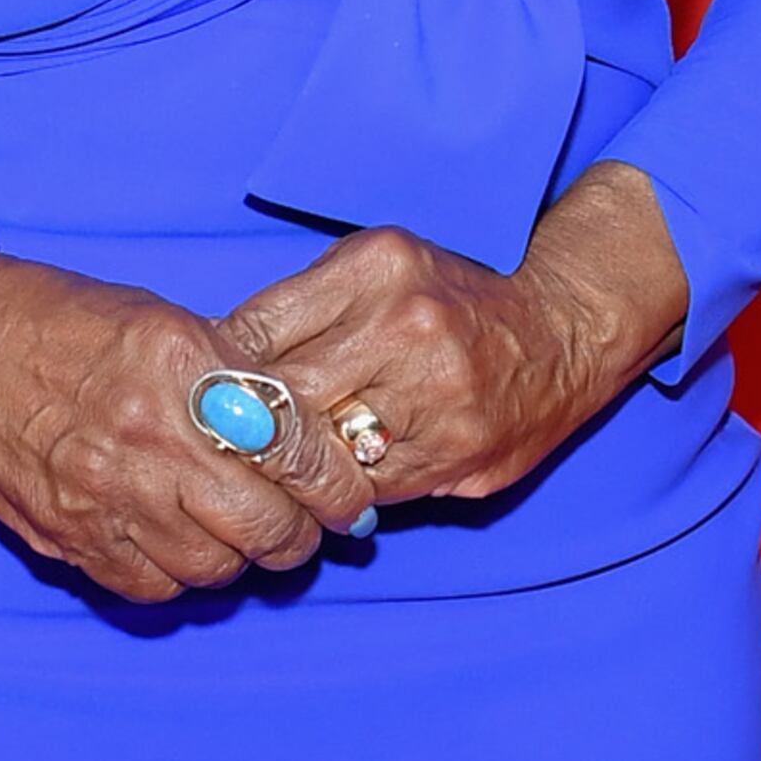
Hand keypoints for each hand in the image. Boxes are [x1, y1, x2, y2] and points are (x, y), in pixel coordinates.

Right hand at [0, 249, 379, 600]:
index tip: (349, 501)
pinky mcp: (67, 537)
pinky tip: (178, 544)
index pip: (294, 449)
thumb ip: (237, 376)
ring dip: (239, 558)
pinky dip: (178, 575)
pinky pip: (151, 588)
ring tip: (238, 533)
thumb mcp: (167, 321)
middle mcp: (148, 439)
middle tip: (303, 527)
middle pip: (265, 528)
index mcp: (183, 369)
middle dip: (299, 537)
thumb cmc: (63, 320)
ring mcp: (103, 497)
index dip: (338, 487)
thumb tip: (308, 432)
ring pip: (214, 569)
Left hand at [213, 165, 690, 508]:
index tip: (195, 395)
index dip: (214, 373)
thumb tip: (213, 359)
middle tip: (211, 447)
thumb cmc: (455, 299)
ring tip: (260, 475)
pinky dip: (335, 494)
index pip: (255, 330)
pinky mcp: (454, 452)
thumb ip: (305, 306)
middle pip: (280, 396)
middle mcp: (405, 323)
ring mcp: (433, 393)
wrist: (565, 329)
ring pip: (317, 452)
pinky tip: (322, 489)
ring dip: (284, 471)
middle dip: (240, 427)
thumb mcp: (381, 268)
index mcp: (374, 265)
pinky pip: (365, 488)